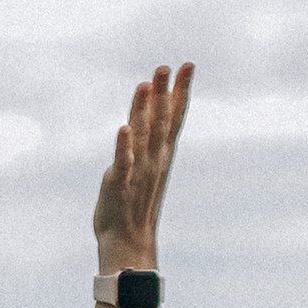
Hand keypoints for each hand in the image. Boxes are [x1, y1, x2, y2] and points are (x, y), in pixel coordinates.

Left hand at [94, 61, 193, 266]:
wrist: (128, 241)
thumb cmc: (134, 204)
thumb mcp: (145, 168)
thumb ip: (146, 142)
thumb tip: (147, 119)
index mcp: (161, 155)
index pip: (175, 118)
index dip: (181, 92)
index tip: (188, 67)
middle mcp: (154, 160)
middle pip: (161, 121)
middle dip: (164, 93)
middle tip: (166, 67)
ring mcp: (138, 171)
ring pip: (143, 135)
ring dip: (144, 110)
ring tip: (146, 85)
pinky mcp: (119, 183)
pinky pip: (124, 162)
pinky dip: (125, 146)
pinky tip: (124, 128)